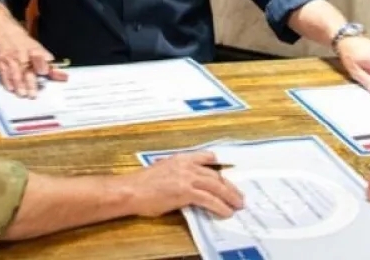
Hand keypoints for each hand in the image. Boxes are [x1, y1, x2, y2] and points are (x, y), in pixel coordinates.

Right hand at [0, 26, 66, 98]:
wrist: (7, 34)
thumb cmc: (27, 46)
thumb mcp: (40, 52)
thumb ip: (52, 66)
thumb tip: (64, 77)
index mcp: (34, 49)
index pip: (38, 55)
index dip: (41, 63)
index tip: (44, 72)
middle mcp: (22, 53)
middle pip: (26, 68)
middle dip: (29, 81)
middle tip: (33, 94)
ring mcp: (10, 58)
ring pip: (14, 72)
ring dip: (18, 84)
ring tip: (23, 94)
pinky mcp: (1, 62)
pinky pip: (3, 72)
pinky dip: (6, 81)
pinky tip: (11, 89)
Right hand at [127, 151, 244, 218]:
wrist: (131, 190)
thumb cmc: (141, 185)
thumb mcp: (162, 171)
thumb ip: (178, 174)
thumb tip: (188, 185)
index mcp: (181, 158)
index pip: (206, 157)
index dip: (219, 166)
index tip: (227, 171)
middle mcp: (187, 165)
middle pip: (216, 175)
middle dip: (229, 186)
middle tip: (238, 195)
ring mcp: (187, 178)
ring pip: (217, 186)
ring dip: (230, 197)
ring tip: (237, 205)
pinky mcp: (186, 192)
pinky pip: (209, 200)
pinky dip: (220, 207)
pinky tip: (226, 212)